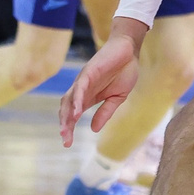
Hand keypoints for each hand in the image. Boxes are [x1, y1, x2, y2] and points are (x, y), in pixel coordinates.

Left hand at [61, 23, 145, 145]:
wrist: (129, 51)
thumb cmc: (123, 71)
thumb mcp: (117, 98)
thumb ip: (105, 112)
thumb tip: (94, 129)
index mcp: (88, 97)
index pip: (73, 114)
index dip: (69, 128)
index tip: (68, 144)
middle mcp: (81, 89)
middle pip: (66, 109)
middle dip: (65, 125)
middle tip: (65, 140)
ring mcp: (83, 80)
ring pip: (69, 99)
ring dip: (67, 114)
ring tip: (67, 129)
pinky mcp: (89, 71)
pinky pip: (80, 87)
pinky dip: (77, 100)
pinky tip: (76, 111)